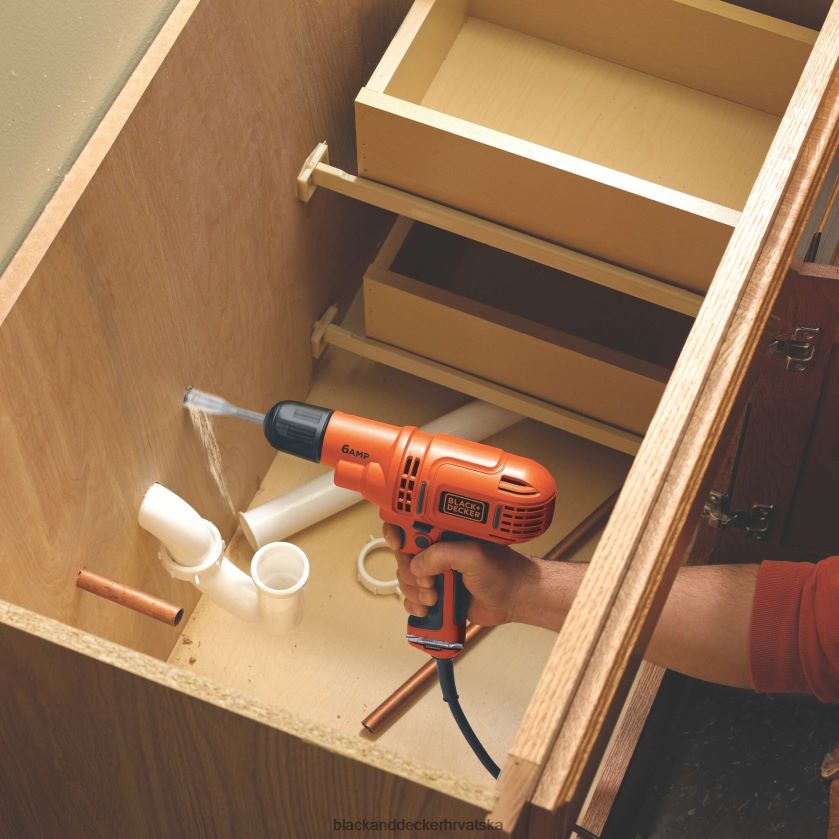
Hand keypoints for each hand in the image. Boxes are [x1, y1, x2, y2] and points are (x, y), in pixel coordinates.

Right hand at [383, 524, 536, 626]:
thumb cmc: (502, 571)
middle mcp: (437, 550)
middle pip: (403, 557)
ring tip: (435, 597)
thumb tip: (417, 565)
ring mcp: (436, 572)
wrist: (515, 598)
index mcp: (444, 532)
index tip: (400, 545)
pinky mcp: (437, 592)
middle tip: (430, 582)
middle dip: (410, 573)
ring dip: (415, 592)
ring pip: (406, 580)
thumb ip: (442, 554)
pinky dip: (415, 605)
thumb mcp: (472, 555)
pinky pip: (412, 599)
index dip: (398, 534)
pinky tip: (428, 608)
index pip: (409, 525)